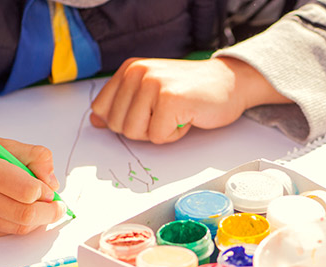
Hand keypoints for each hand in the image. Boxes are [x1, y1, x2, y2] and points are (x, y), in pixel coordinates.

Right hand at [0, 129, 63, 237]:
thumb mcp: (1, 144)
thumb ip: (35, 158)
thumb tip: (54, 184)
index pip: (29, 192)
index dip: (45, 191)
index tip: (48, 188)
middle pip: (27, 216)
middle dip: (50, 212)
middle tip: (56, 205)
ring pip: (20, 229)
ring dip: (37, 219)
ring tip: (36, 205)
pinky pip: (7, 233)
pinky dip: (18, 223)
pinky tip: (14, 209)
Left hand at [90, 57, 290, 143]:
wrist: (229, 83)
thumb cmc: (192, 92)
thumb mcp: (151, 94)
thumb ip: (123, 106)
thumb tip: (96, 122)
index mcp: (129, 69)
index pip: (102, 110)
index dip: (125, 123)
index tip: (148, 114)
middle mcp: (137, 72)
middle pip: (118, 126)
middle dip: (144, 130)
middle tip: (166, 115)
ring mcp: (153, 84)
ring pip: (136, 133)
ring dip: (159, 133)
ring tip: (176, 116)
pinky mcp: (170, 100)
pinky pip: (159, 138)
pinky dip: (175, 136)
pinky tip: (187, 119)